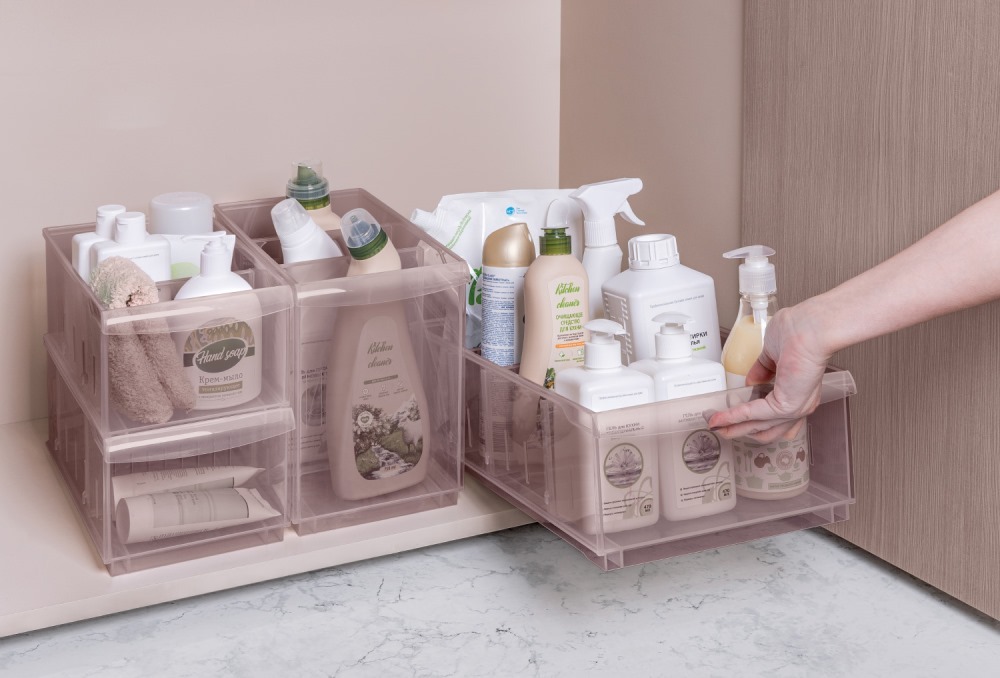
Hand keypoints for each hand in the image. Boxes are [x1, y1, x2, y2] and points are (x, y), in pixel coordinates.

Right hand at [708, 304, 832, 442]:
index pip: (780, 420)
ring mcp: (794, 407)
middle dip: (741, 430)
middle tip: (722, 429)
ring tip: (716, 426)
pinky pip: (752, 415)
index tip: (737, 421)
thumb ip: (762, 370)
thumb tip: (751, 381)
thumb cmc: (801, 331)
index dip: (756, 422)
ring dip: (733, 427)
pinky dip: (732, 417)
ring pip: (758, 427)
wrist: (809, 329)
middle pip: (767, 429)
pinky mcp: (785, 406)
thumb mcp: (773, 353)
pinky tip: (719, 418)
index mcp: (800, 392)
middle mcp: (800, 404)